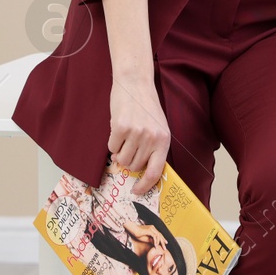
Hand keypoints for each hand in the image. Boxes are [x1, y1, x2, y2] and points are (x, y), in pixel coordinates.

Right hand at [108, 75, 170, 194]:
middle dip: (128, 161)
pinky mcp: (121, 127)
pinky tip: (118, 129)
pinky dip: (112, 142)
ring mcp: (136, 133)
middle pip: (134, 167)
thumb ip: (153, 149)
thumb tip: (140, 172)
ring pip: (121, 159)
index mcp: (164, 141)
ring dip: (119, 152)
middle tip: (128, 148)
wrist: (135, 83)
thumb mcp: (157, 128)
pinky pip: (111, 147)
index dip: (145, 185)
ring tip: (124, 137)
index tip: (137, 191)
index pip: (156, 172)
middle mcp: (152, 138)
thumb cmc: (146, 107)